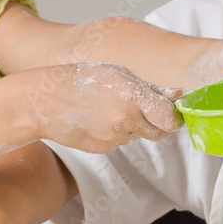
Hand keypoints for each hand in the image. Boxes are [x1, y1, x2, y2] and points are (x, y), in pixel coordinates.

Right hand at [32, 63, 182, 152]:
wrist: (45, 100)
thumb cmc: (83, 79)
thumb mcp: (119, 74)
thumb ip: (151, 88)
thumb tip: (177, 95)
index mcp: (134, 95)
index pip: (169, 118)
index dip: (172, 118)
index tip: (170, 114)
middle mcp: (126, 118)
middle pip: (159, 133)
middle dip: (155, 125)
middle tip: (138, 110)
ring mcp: (114, 136)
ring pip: (138, 137)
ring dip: (132, 128)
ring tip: (109, 110)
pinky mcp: (103, 149)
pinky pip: (119, 143)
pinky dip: (114, 134)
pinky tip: (98, 120)